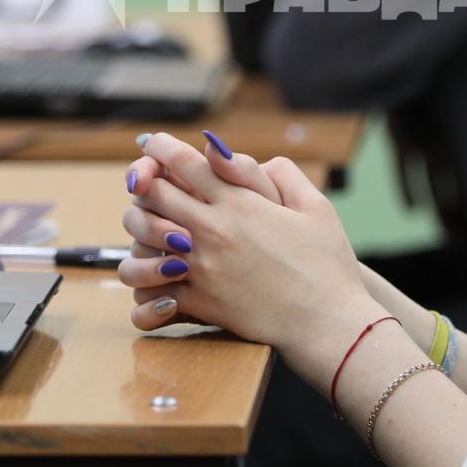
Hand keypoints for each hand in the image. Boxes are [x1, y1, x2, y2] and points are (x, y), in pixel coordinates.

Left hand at [119, 131, 384, 386]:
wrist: (327, 322)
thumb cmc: (327, 265)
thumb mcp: (316, 207)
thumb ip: (283, 174)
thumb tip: (250, 162)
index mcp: (240, 203)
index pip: (184, 163)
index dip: (161, 147)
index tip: (150, 143)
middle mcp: (214, 230)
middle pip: (153, 195)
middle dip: (143, 186)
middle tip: (144, 187)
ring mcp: (202, 268)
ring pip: (141, 242)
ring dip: (139, 236)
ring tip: (150, 238)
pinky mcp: (199, 302)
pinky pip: (152, 296)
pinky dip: (147, 291)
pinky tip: (157, 288)